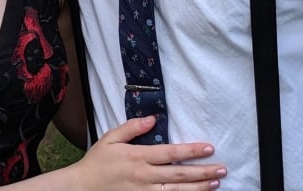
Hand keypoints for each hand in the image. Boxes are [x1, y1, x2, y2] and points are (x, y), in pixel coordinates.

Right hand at [71, 116, 225, 190]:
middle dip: (202, 172)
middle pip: (179, 175)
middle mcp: (144, 176)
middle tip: (222, 169)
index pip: (171, 153)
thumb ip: (132, 127)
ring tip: (215, 184)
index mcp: (138, 157)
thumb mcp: (110, 138)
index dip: (191, 151)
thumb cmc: (97, 162)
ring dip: (198, 189)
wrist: (81, 189)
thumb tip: (152, 119)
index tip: (209, 148)